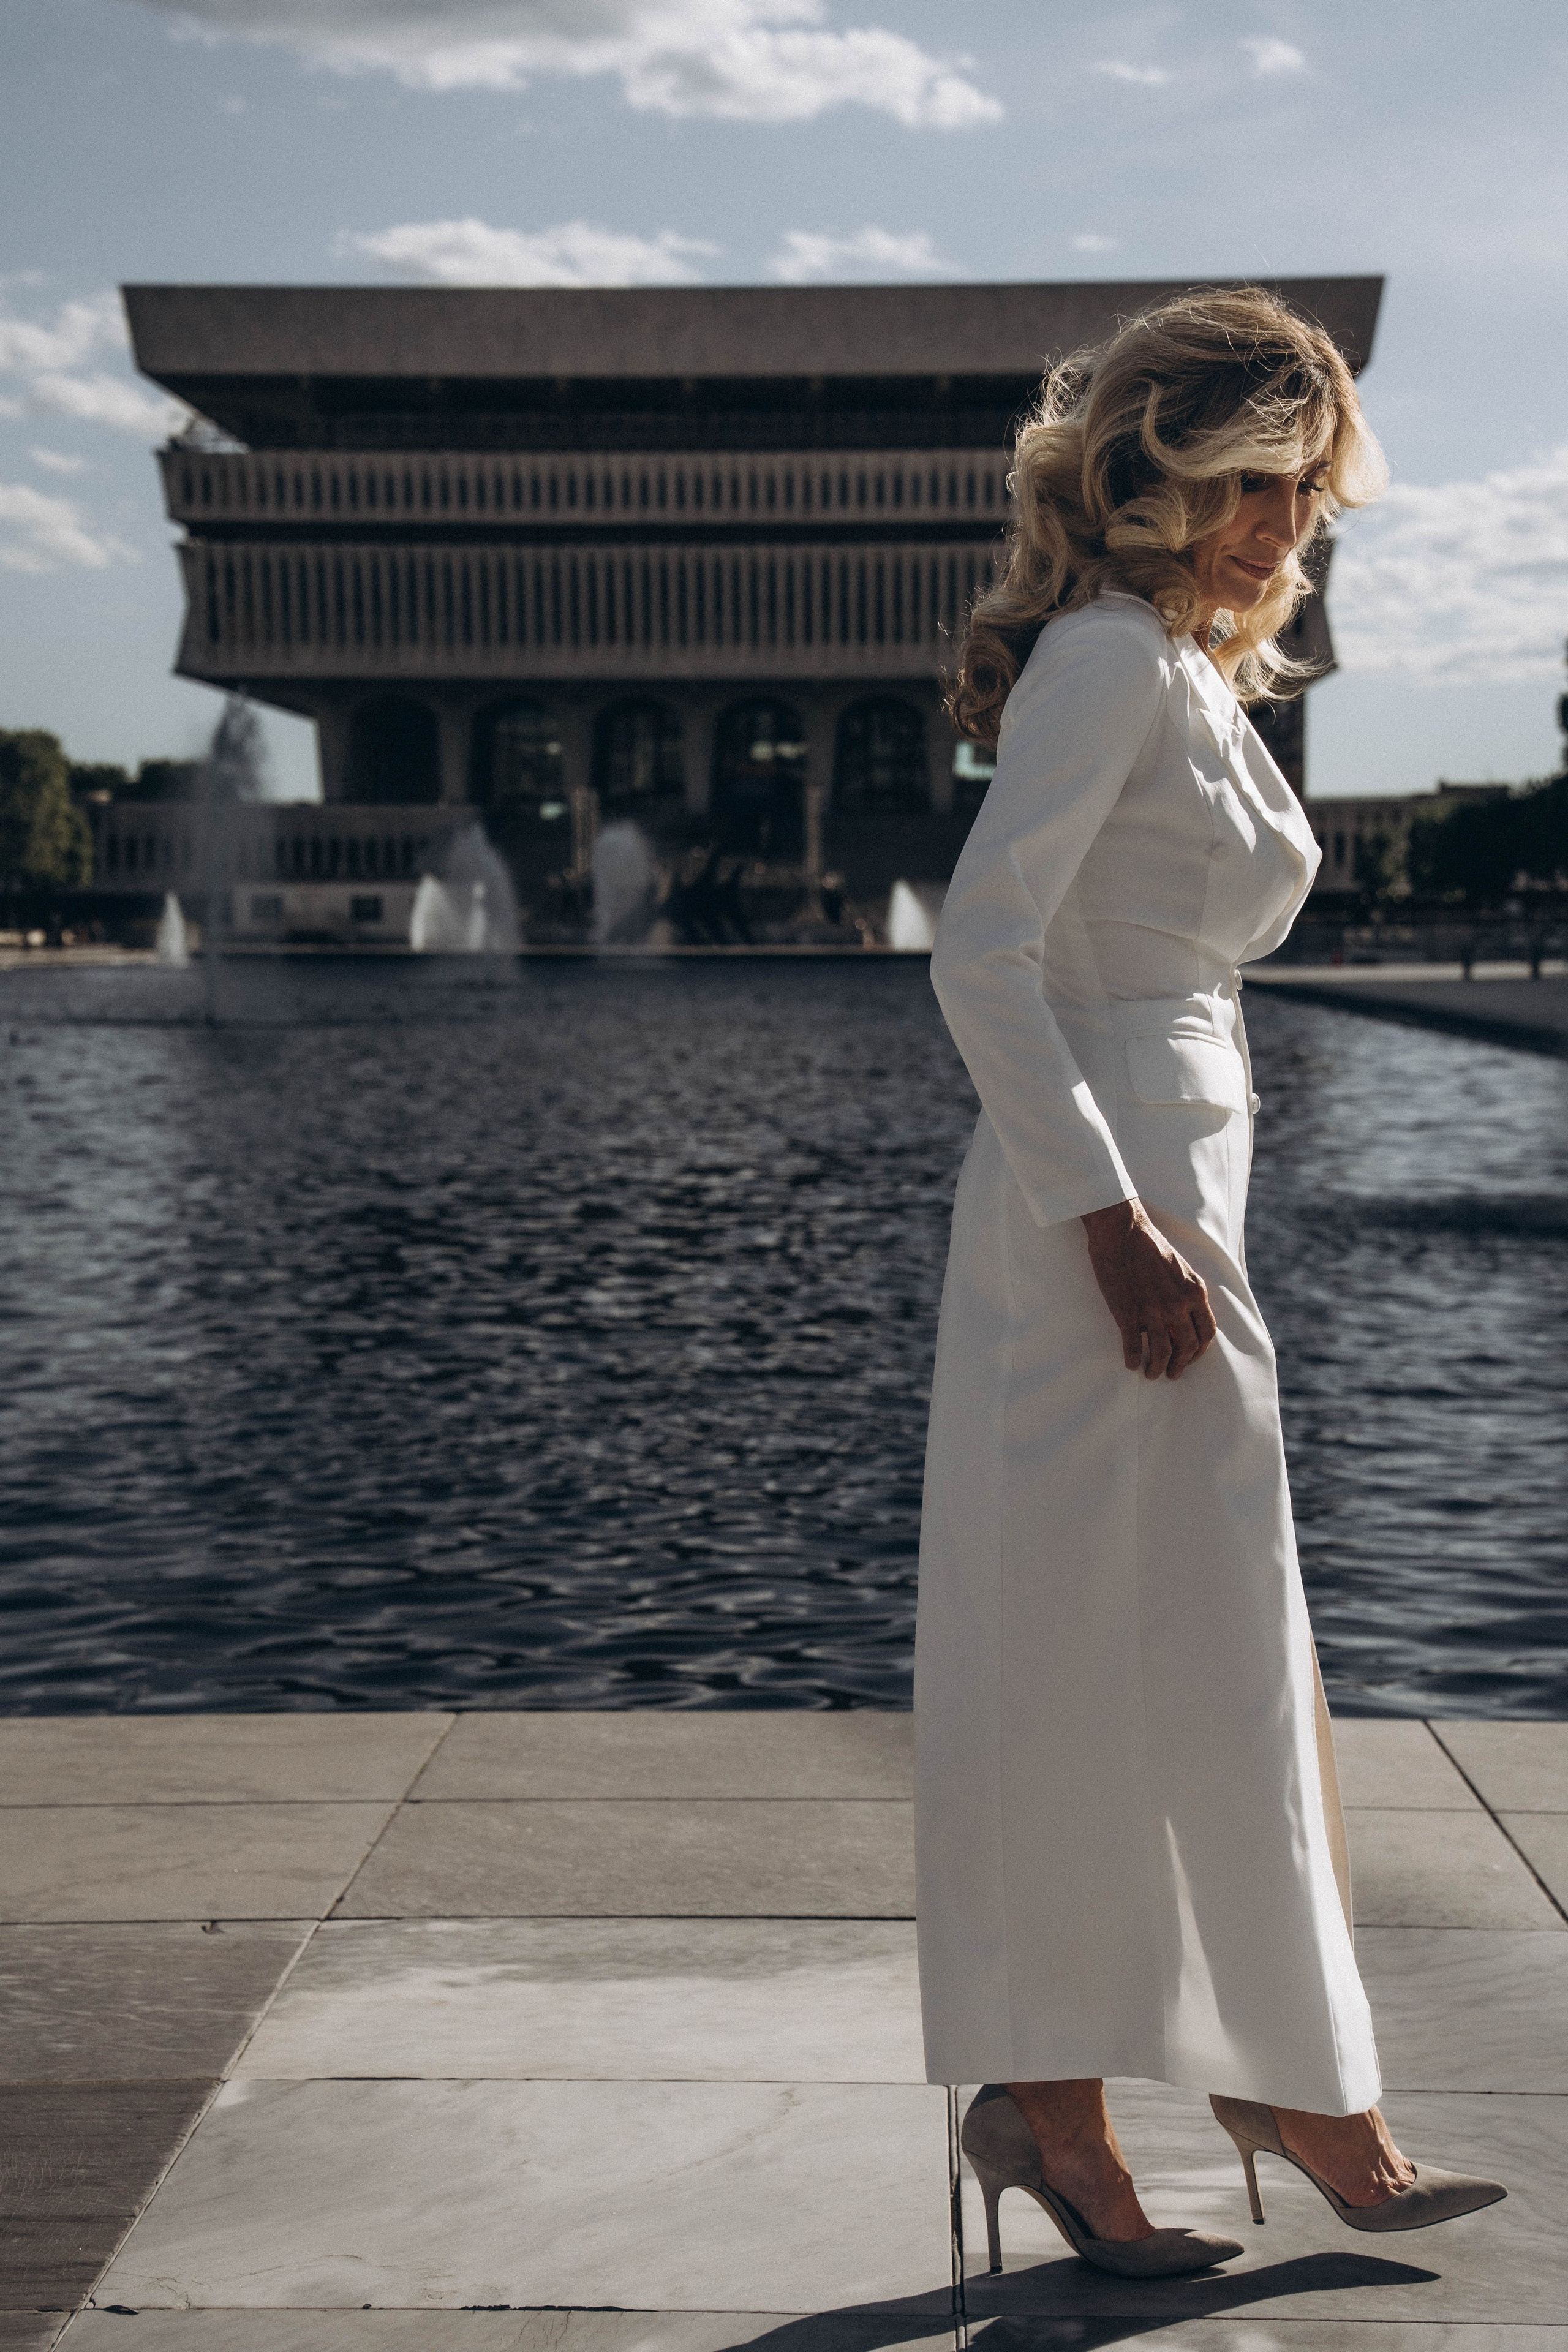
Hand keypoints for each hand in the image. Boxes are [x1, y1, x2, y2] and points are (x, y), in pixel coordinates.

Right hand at [1080, 1198, 1216, 1379]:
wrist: (1122, 1231)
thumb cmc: (1150, 1245)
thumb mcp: (1181, 1269)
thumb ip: (1187, 1293)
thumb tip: (1185, 1318)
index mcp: (1195, 1292)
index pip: (1207, 1332)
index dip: (1200, 1351)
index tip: (1191, 1357)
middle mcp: (1178, 1304)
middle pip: (1186, 1347)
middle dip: (1180, 1365)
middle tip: (1172, 1373)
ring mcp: (1153, 1310)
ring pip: (1162, 1352)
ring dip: (1157, 1368)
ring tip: (1151, 1373)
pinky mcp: (1128, 1312)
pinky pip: (1133, 1346)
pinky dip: (1133, 1359)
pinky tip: (1130, 1364)